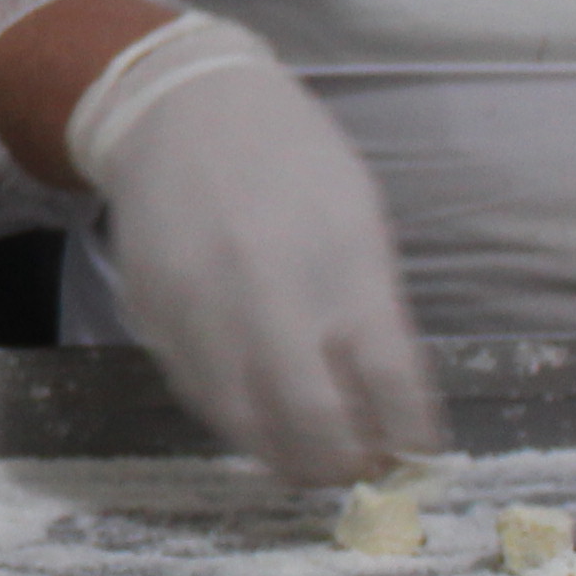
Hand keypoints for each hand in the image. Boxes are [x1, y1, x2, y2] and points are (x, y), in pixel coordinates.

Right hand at [66, 14, 442, 485]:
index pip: (391, 385)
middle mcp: (272, 299)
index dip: (412, 435)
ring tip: (314, 459)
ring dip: (290, 459)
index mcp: (343, 266)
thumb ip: (372, 305)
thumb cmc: (290, 156)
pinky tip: (262, 418)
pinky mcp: (157, 322)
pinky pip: (202, 399)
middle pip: (318, 425)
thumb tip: (387, 398)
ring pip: (250, 428)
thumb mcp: (358, 216)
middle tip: (363, 467)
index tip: (418, 450)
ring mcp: (207, 315)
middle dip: (348, 464)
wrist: (180, 108)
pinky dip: (239, 423)